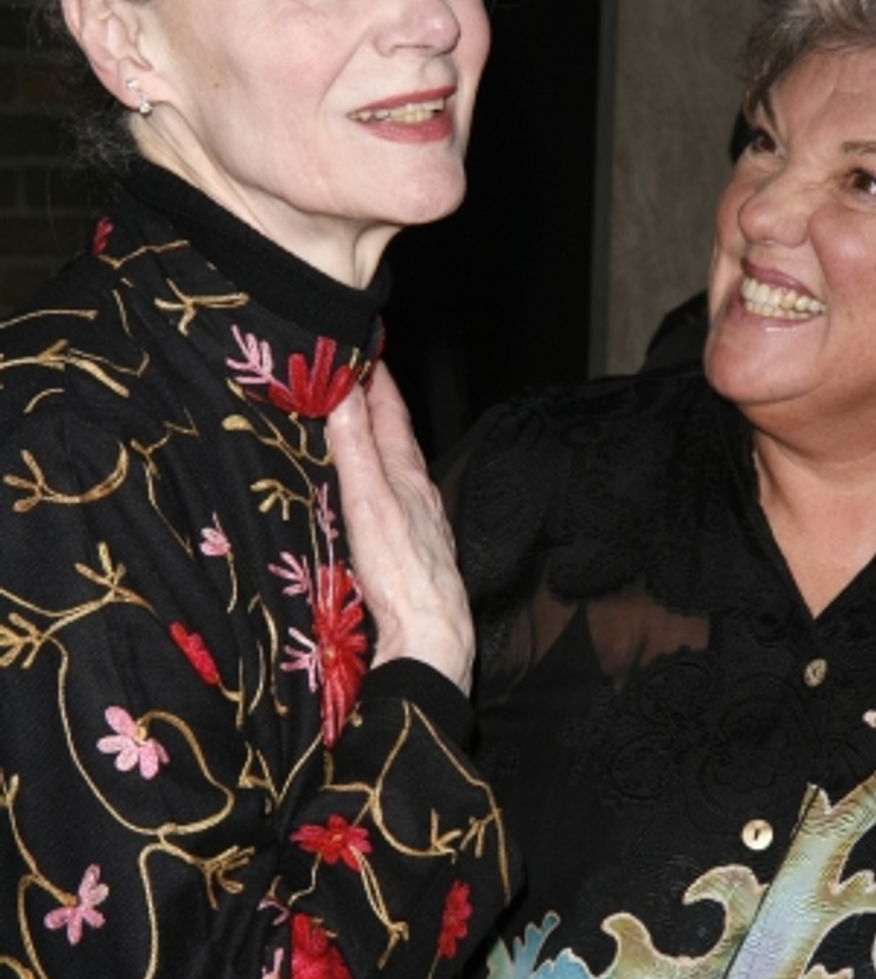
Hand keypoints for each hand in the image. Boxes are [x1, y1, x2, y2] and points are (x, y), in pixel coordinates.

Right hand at [326, 365, 473, 693]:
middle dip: (370, 402)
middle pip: (392, 436)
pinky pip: (390, 497)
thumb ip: (355, 448)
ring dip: (372, 441)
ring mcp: (417, 520)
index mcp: (408, 473)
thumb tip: (342, 388)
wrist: (430, 638)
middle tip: (347, 370)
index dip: (376, 374)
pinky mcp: (411, 548)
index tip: (361, 340)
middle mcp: (418, 492)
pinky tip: (365, 489)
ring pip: (392, 467)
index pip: (390, 410)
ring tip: (349, 420)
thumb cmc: (403, 572)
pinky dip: (375, 478)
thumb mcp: (370, 502)